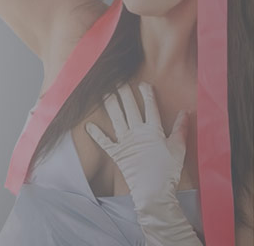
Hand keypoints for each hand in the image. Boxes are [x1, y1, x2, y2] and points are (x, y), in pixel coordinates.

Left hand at [85, 82, 200, 245]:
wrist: (154, 191)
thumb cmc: (168, 171)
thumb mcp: (179, 149)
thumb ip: (180, 129)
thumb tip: (184, 112)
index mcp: (154, 131)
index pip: (150, 108)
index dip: (147, 94)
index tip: (143, 83)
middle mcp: (138, 133)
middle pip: (130, 109)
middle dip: (124, 94)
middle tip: (118, 81)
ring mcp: (126, 143)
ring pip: (116, 119)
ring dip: (110, 106)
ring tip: (104, 93)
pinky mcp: (117, 154)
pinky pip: (105, 142)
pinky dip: (96, 134)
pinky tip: (88, 125)